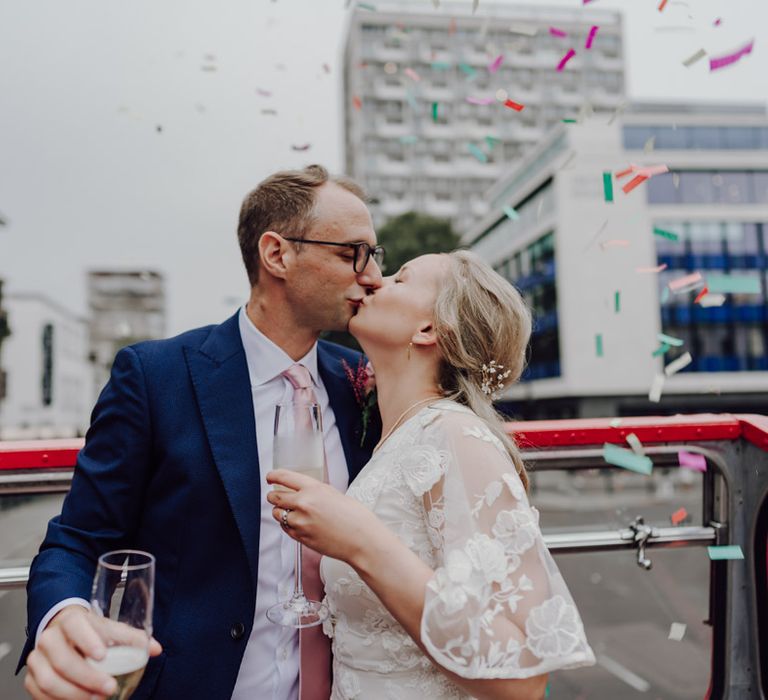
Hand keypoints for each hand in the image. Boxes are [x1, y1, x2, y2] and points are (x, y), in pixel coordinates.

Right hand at [24, 605, 161, 699]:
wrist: (65, 633)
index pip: (75, 625)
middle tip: (109, 687)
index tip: (103, 655)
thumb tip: (155, 649)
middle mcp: (50, 637)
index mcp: (71, 620)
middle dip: (87, 677)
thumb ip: (132, 638)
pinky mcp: (32, 677)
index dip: (87, 640)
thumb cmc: (90, 631)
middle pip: (62, 660)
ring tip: (97, 699)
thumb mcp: (112, 629)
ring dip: (74, 694)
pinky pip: (40, 694)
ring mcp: (38, 658)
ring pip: (48, 680)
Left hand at [266, 470, 382, 563]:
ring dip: (280, 512)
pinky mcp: (300, 537)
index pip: (285, 477)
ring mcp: (300, 522)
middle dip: (273, 496)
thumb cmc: (354, 517)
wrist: (362, 540)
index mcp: (314, 488)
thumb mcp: (334, 494)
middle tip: (275, 496)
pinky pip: (285, 528)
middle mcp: (304, 503)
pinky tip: (299, 524)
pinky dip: (288, 525)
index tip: (270, 477)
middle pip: (275, 497)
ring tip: (291, 513)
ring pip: (278, 514)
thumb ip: (315, 492)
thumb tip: (302, 491)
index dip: (274, 476)